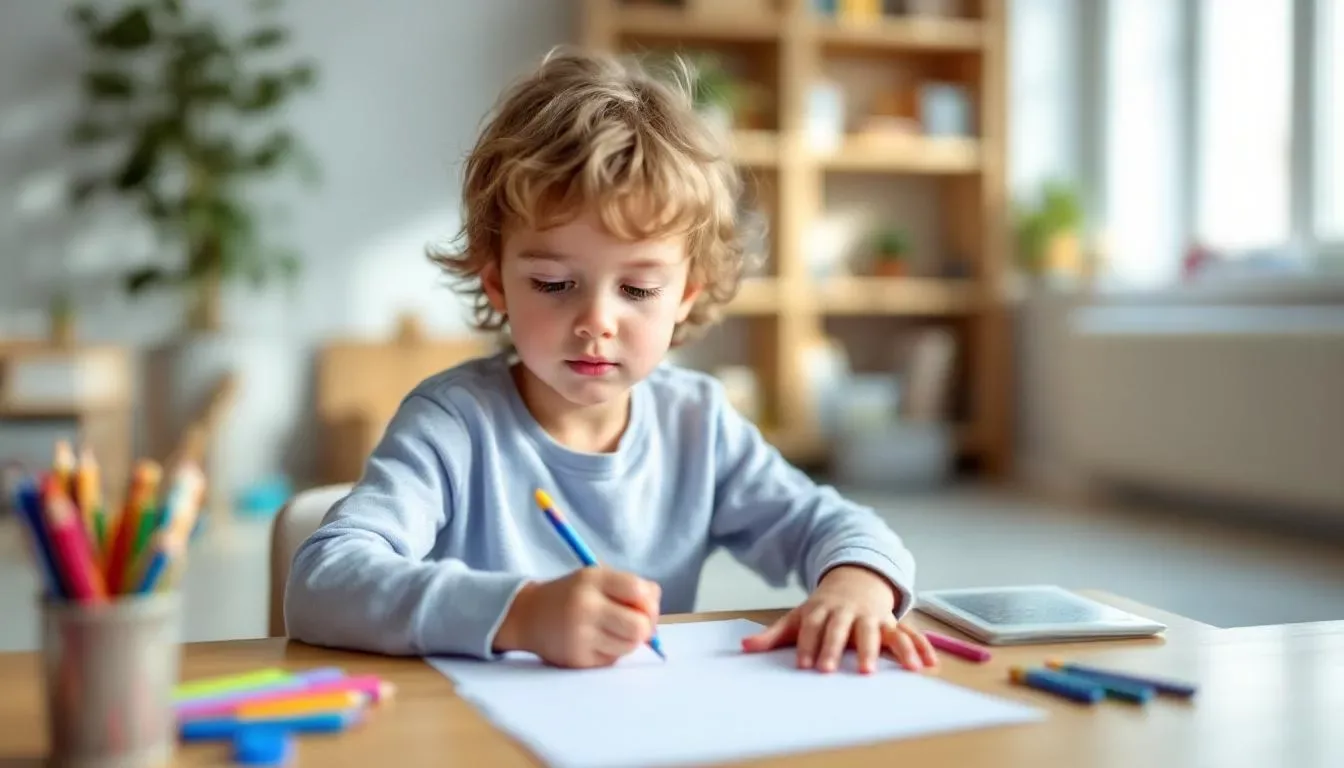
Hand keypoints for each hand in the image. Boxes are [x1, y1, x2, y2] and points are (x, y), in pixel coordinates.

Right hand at [494, 567, 660, 667]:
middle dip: (646, 627)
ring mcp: (580, 636)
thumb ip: (628, 587)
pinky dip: (613, 652)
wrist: (527, 616)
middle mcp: (585, 607)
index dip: (650, 602)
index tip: (646, 606)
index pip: (638, 590)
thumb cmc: (572, 595)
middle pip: (639, 626)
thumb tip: (655, 607)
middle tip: (639, 626)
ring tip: (614, 632)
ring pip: (629, 646)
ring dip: (630, 641)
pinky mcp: (577, 659)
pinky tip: (598, 642)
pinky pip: (613, 660)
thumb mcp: (595, 578)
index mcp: (592, 579)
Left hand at [741, 565, 937, 673]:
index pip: (814, 626)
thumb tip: (744, 647)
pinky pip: (909, 635)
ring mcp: (873, 617)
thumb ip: (774, 635)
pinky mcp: (893, 624)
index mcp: (824, 610)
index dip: (809, 644)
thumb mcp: (798, 617)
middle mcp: (849, 613)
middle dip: (836, 648)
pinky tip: (926, 665)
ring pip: (876, 632)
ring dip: (875, 650)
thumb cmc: (824, 609)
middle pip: (842, 628)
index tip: (805, 665)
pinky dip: (919, 648)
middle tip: (830, 670)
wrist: (856, 580)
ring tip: (872, 672)